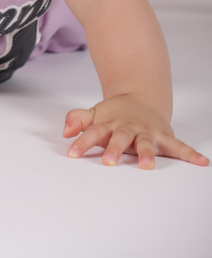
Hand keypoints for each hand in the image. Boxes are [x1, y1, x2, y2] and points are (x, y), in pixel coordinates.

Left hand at [63, 95, 208, 168]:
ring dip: (147, 153)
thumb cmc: (115, 114)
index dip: (82, 142)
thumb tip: (65, 130)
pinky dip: (190, 154)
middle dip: (114, 149)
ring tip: (146, 165)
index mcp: (110, 123)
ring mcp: (147, 132)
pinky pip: (178, 146)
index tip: (71, 152)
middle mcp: (128, 127)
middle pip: (120, 137)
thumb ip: (78, 119)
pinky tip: (201, 162)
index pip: (93, 132)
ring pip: (146, 142)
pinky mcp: (164, 136)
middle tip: (108, 162)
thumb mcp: (94, 114)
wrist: (140, 99)